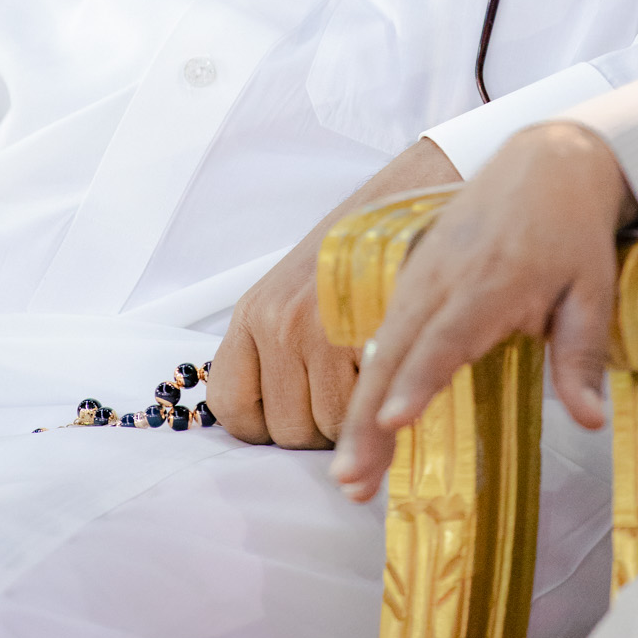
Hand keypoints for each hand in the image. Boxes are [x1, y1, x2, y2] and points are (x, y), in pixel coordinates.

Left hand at [207, 137, 460, 447]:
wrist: (406, 205)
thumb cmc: (353, 255)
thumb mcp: (293, 294)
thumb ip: (275, 352)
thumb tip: (273, 423)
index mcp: (254, 313)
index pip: (231, 407)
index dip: (262, 426)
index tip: (288, 416)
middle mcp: (280, 323)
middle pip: (288, 432)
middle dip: (318, 428)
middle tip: (342, 393)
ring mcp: (324, 331)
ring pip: (331, 430)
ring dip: (354, 422)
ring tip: (368, 380)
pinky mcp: (371, 337)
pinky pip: (369, 411)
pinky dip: (383, 408)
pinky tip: (389, 375)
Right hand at [332, 122, 637, 501]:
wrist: (543, 166)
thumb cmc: (570, 233)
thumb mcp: (590, 291)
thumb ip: (581, 357)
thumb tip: (591, 421)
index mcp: (489, 281)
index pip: (446, 338)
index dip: (417, 381)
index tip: (394, 420)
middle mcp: (441, 279)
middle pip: (394, 353)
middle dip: (367, 420)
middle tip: (352, 479)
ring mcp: (418, 277)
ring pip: (378, 350)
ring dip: (358, 413)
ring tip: (349, 474)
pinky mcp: (409, 280)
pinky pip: (381, 337)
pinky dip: (363, 385)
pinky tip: (358, 433)